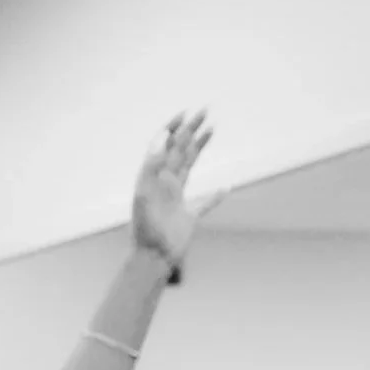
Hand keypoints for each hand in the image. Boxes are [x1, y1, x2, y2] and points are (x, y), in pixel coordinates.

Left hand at [131, 110, 211, 275]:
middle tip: (206, 111)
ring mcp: (177, 198)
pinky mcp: (188, 217)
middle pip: (180, 149)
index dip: (174, 127)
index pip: (164, 144)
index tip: (187, 113)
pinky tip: (225, 188)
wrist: (151, 258)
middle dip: (191, 129)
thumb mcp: (144, 193)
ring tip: (212, 130)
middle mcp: (165, 183)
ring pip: (190, 165)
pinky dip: (216, 196)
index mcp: (154, 176)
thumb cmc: (145, 229)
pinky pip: (205, 203)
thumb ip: (152, 165)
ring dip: (200, 147)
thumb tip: (162, 137)